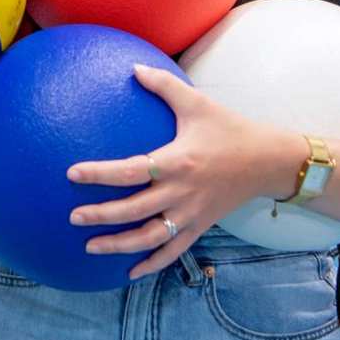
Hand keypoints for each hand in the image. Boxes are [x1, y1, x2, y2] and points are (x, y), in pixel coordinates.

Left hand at [65, 63, 290, 280]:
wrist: (268, 161)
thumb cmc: (229, 129)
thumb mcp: (197, 103)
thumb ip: (163, 85)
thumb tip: (132, 67)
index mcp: (177, 161)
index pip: (130, 171)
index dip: (100, 174)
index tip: (72, 173)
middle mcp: (181, 192)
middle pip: (134, 210)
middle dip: (101, 216)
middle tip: (73, 216)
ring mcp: (191, 213)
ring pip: (150, 237)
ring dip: (119, 245)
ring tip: (90, 247)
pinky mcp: (200, 226)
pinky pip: (173, 251)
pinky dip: (152, 264)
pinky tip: (130, 272)